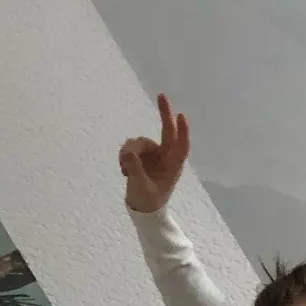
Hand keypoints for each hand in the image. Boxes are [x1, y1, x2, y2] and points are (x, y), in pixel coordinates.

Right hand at [119, 94, 188, 212]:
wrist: (142, 209)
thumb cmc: (149, 201)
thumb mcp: (142, 187)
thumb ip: (136, 170)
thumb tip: (128, 152)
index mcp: (174, 165)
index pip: (181, 145)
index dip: (182, 131)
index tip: (181, 116)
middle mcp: (165, 156)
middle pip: (167, 130)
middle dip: (164, 113)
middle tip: (161, 95)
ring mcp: (153, 154)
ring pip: (139, 141)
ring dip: (129, 152)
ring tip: (124, 170)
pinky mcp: (140, 155)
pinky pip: (129, 147)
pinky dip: (124, 157)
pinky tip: (123, 171)